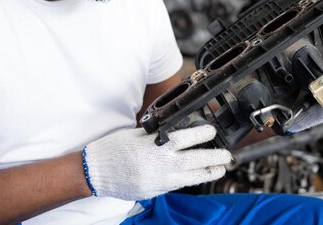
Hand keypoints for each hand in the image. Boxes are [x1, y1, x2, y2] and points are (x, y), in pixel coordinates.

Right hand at [83, 124, 231, 200]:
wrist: (95, 172)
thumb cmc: (112, 149)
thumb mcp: (135, 135)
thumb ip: (156, 135)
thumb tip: (174, 131)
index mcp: (155, 146)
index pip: (185, 139)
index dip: (202, 135)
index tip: (212, 132)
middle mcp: (160, 165)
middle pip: (194, 161)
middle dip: (214, 158)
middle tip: (228, 156)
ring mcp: (158, 181)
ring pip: (190, 178)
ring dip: (207, 173)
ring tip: (219, 169)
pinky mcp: (154, 192)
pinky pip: (176, 186)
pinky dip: (188, 181)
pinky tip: (196, 177)